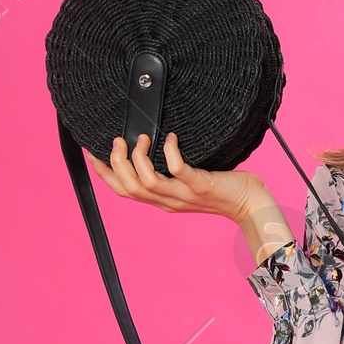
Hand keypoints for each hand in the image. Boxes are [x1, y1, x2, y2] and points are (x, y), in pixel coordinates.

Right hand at [85, 132, 294, 262]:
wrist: (250, 205)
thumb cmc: (223, 189)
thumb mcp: (187, 184)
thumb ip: (169, 173)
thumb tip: (154, 145)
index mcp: (162, 200)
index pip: (124, 191)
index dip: (104, 174)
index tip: (93, 154)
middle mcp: (169, 201)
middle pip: (129, 188)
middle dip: (115, 164)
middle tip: (117, 140)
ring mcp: (184, 195)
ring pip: (147, 183)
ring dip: (138, 158)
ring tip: (142, 138)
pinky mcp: (200, 186)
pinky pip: (178, 170)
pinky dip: (170, 152)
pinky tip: (171, 138)